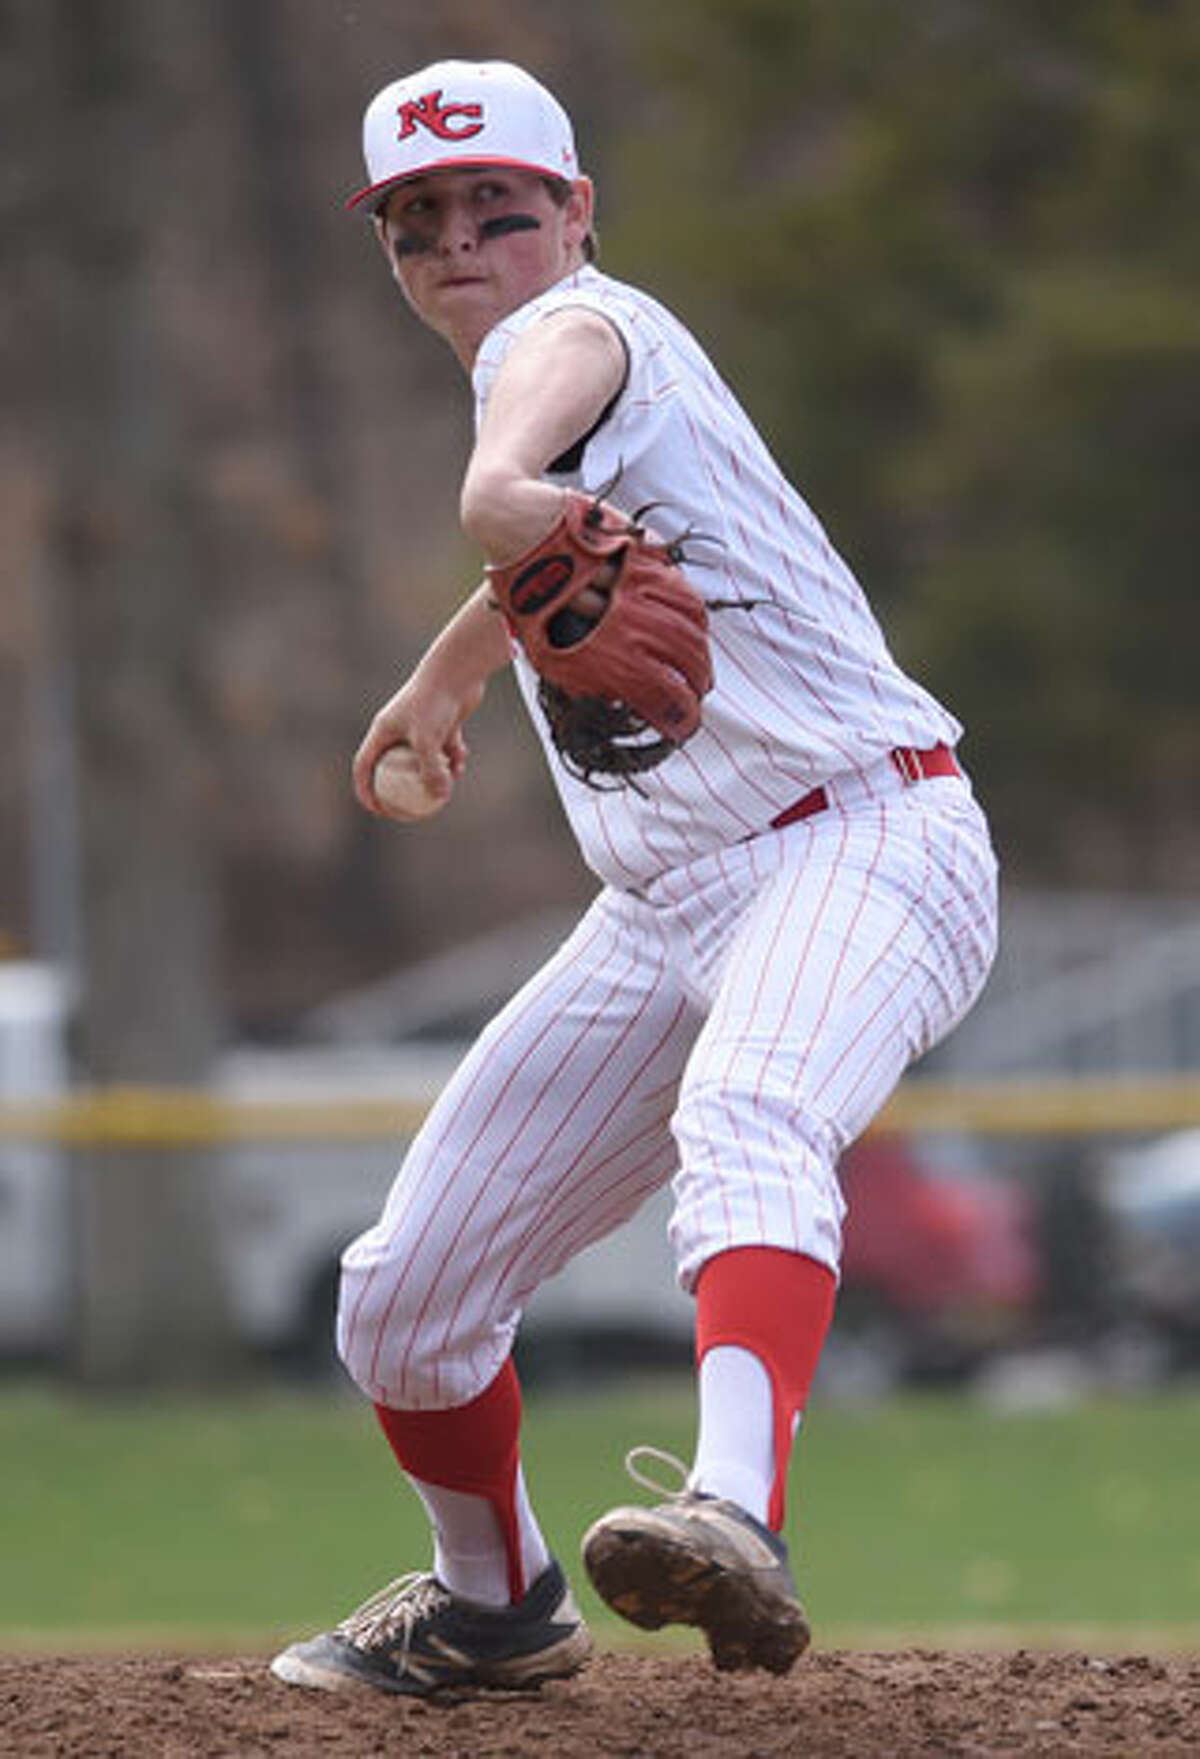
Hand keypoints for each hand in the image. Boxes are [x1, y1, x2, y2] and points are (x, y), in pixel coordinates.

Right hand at [352, 669, 482, 817]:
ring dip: (437, 774)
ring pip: (424, 760)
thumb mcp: (429, 740)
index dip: (366, 791)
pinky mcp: (442, 722)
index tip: (378, 810)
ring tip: (449, 782)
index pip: (364, 766)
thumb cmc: (435, 702)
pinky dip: (454, 756)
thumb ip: (432, 771)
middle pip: (394, 766)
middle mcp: (399, 728)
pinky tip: (463, 758)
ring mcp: (421, 726)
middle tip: (411, 811)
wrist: (455, 670)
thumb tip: (440, 798)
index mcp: (383, 731)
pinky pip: (445, 748)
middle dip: (402, 790)